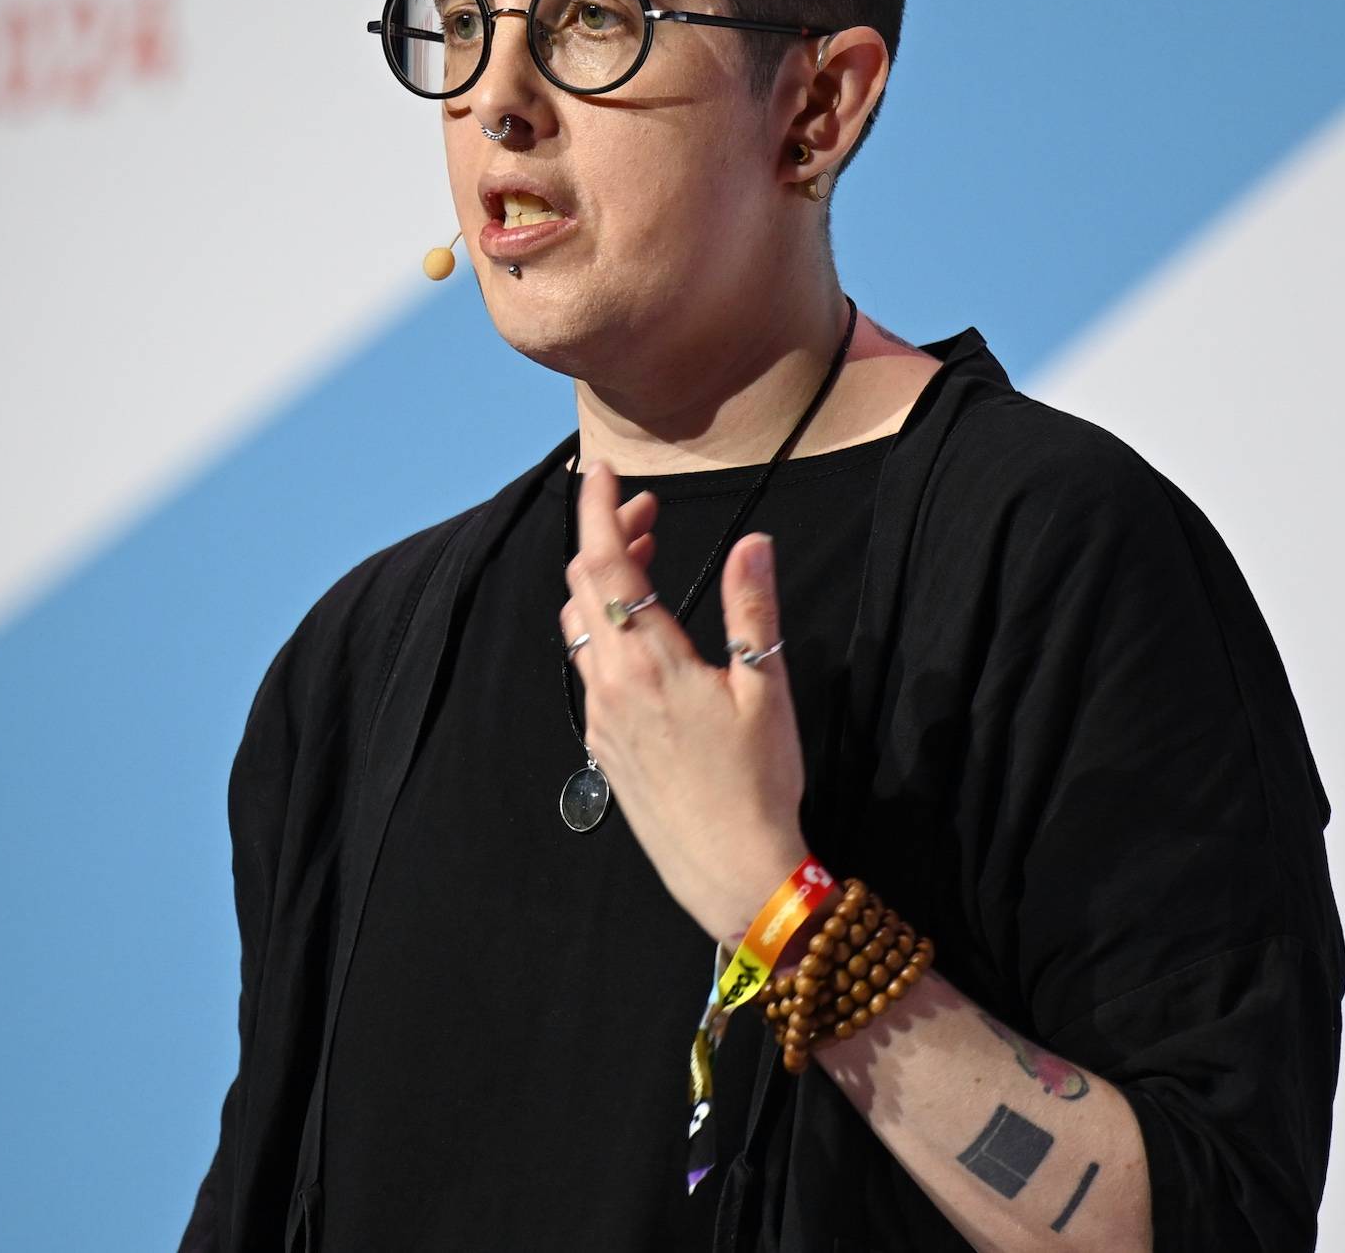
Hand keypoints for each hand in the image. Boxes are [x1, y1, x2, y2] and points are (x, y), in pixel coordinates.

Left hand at [561, 460, 810, 941]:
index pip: (608, 563)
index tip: (600, 471)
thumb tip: (753, 541)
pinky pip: (586, 669)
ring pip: (577, 627)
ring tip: (645, 566)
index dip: (599, 509)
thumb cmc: (760, 781)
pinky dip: (602, 629)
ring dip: (601, 584)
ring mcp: (599, 718)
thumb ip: (751, 608)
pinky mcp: (601, 748)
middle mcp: (611, 684)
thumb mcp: (767, 688)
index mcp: (650, 661)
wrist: (734, 874)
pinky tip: (643, 638)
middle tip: (650, 512)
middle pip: (583, 586)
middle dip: (607, 537)